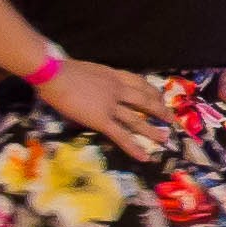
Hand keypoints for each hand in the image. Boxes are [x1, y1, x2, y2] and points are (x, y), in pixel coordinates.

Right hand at [35, 58, 174, 151]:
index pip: (138, 82)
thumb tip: (94, 86)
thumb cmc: (62, 70)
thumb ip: (96, 79)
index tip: (159, 96)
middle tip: (170, 118)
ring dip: (151, 130)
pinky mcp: (101, 120)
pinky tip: (144, 156)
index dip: (151, 91)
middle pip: (144, 100)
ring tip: (165, 139)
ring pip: (136, 120)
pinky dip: (133, 147)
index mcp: (113, 75)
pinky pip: (120, 135)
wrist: (55, 73)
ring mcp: (111, 106)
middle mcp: (117, 90)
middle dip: (159, 110)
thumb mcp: (87, 70)